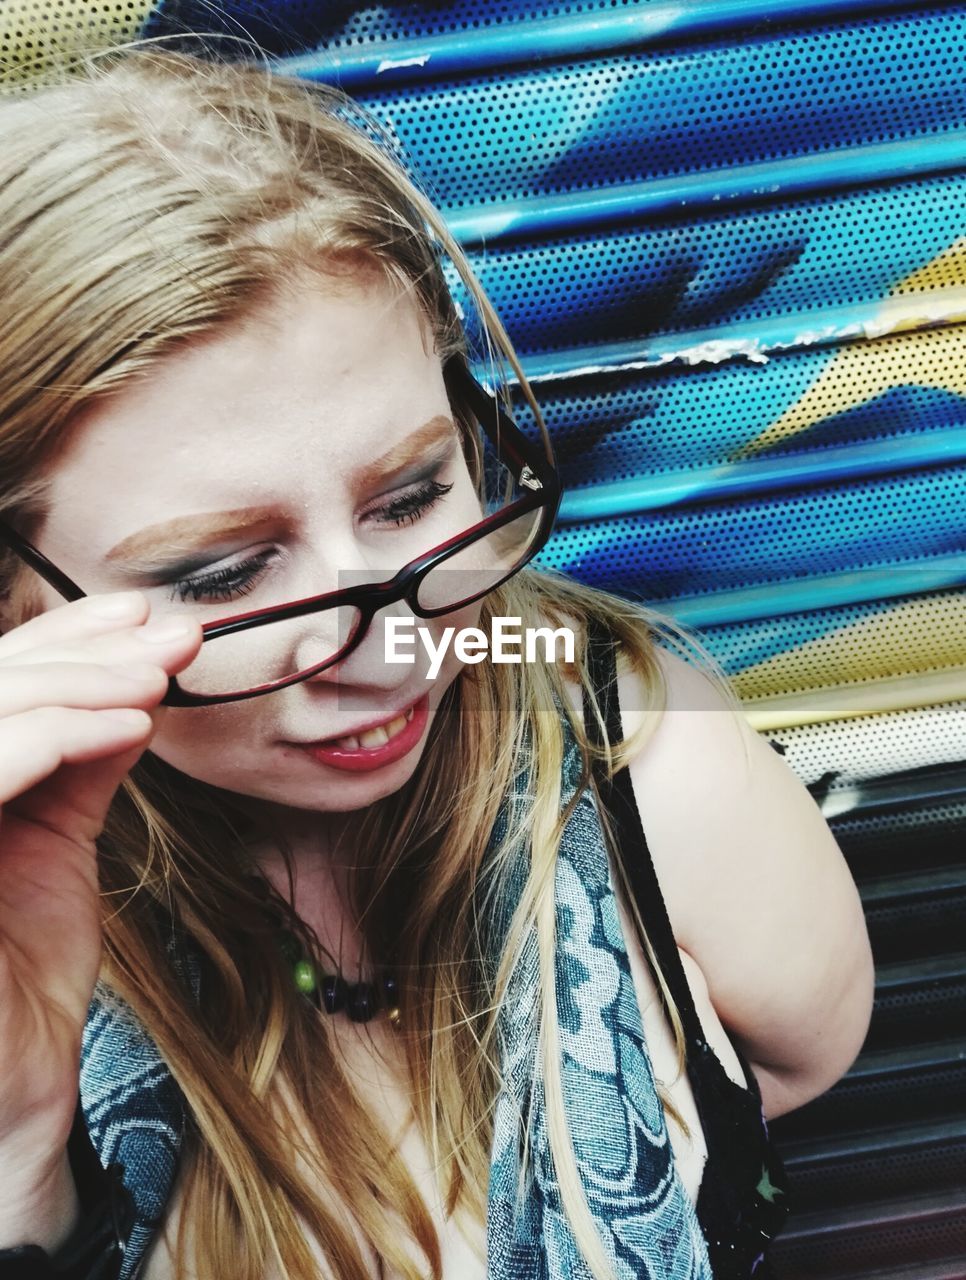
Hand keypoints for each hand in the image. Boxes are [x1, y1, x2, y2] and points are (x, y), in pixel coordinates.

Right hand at [0, 591, 200, 1182]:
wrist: (8, 1089)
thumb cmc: (21, 975)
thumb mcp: (57, 844)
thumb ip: (82, 768)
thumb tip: (134, 693)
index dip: (63, 636)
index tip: (142, 617)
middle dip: (85, 647)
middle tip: (170, 638)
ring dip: (81, 680)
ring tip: (160, 675)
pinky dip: (58, 736)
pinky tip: (128, 725)